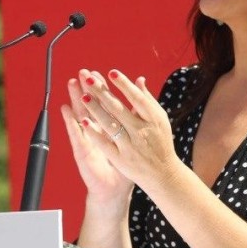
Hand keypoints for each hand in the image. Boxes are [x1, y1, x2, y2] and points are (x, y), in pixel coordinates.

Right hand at [60, 70, 132, 210]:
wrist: (115, 190)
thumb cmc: (125, 166)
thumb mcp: (133, 139)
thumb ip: (135, 117)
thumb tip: (142, 95)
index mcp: (110, 128)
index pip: (105, 104)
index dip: (102, 89)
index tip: (100, 73)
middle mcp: (98, 131)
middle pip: (92, 106)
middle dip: (88, 88)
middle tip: (83, 72)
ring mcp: (89, 140)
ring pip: (81, 115)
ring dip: (76, 99)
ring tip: (72, 83)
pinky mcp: (83, 151)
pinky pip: (76, 134)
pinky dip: (71, 122)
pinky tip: (66, 109)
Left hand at [77, 68, 183, 194]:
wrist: (163, 175)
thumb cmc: (160, 143)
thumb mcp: (159, 121)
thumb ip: (147, 101)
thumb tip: (138, 79)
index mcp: (153, 119)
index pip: (136, 98)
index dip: (123, 84)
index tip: (111, 72)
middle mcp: (142, 131)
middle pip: (118, 108)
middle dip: (102, 92)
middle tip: (88, 78)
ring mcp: (130, 146)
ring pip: (110, 124)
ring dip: (95, 109)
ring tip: (83, 95)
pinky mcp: (121, 159)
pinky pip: (105, 143)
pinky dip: (95, 133)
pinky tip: (85, 122)